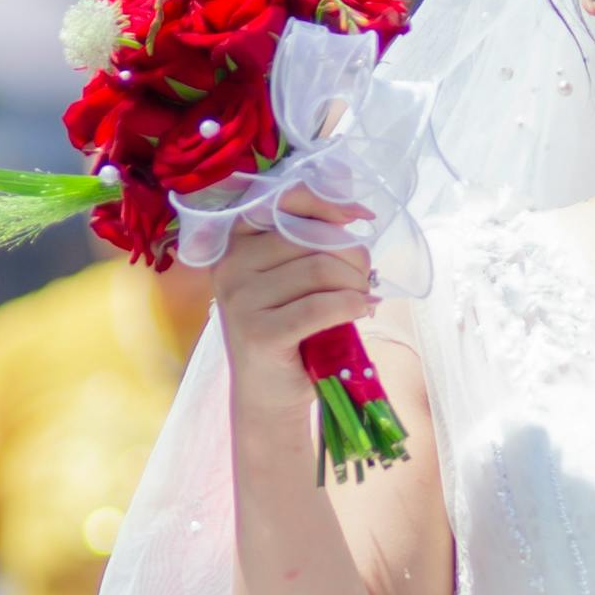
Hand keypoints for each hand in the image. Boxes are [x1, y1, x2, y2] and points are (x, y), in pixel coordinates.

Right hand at [208, 191, 376, 422]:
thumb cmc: (287, 330)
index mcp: (235, 242)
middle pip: (312, 239)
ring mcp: (240, 300)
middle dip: (352, 257)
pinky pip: (321, 307)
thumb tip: (353, 214)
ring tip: (362, 299)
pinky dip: (352, 306)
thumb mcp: (289, 278)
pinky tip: (361, 312)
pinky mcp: (259, 333)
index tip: (358, 216)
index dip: (326, 202)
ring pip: (320, 270)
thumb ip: (308, 243)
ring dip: (356, 284)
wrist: (268, 394)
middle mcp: (230, 265)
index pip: (281, 200)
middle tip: (364, 281)